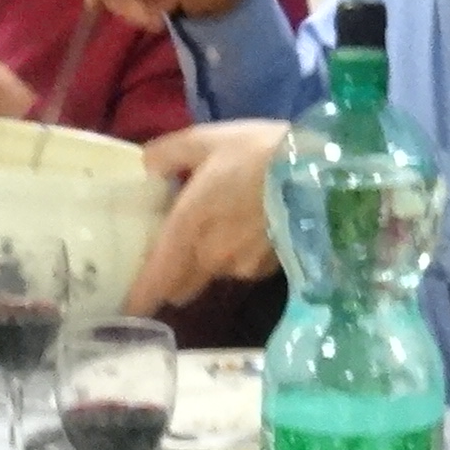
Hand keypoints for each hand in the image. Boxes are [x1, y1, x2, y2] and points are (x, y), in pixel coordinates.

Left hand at [130, 121, 284, 310]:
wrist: (322, 172)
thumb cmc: (258, 152)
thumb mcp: (207, 140)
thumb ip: (168, 154)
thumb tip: (145, 167)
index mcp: (187, 227)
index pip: (156, 278)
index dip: (140, 298)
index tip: (127, 309)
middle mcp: (210, 257)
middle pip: (181, 285)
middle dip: (173, 278)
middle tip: (172, 254)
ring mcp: (242, 267)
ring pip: (213, 274)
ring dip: (210, 261)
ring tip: (224, 227)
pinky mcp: (269, 268)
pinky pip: (242, 267)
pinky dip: (240, 255)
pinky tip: (254, 227)